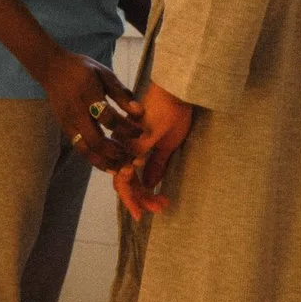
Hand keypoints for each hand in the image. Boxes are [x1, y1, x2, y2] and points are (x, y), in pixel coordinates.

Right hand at [41, 52, 141, 169]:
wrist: (52, 69)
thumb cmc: (82, 69)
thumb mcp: (104, 73)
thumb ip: (121, 93)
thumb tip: (139, 112)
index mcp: (88, 95)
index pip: (108, 117)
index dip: (126, 127)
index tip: (140, 131)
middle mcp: (76, 112)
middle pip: (95, 140)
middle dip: (115, 152)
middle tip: (132, 157)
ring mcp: (68, 122)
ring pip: (85, 149)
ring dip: (104, 162)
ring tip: (120, 168)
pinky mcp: (64, 129)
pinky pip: (79, 148)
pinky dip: (94, 159)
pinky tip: (107, 164)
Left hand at [115, 81, 195, 218]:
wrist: (176, 91)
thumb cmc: (173, 113)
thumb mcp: (167, 144)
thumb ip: (157, 164)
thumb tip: (150, 184)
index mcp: (133, 149)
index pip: (128, 178)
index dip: (138, 196)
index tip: (156, 207)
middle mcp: (126, 148)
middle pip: (124, 183)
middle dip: (140, 201)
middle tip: (158, 210)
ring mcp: (127, 146)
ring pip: (126, 181)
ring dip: (142, 197)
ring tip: (160, 205)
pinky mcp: (134, 142)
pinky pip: (130, 169)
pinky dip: (141, 185)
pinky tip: (153, 191)